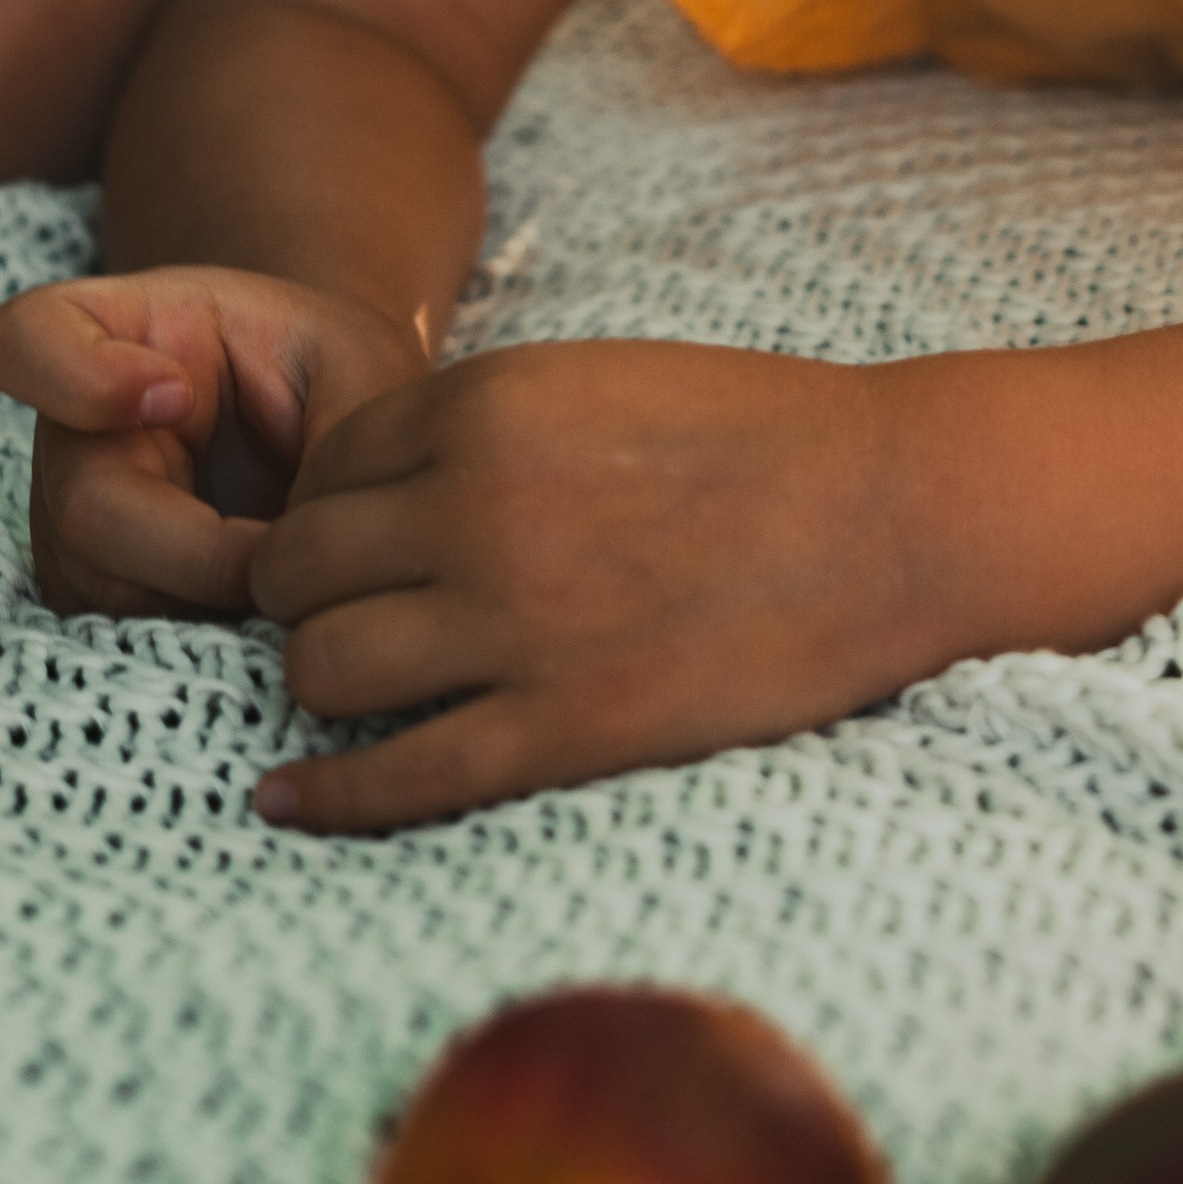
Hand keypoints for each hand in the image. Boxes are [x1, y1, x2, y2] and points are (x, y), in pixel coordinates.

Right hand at [0, 266, 426, 619]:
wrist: (328, 433)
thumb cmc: (336, 380)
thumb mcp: (359, 369)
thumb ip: (340, 434)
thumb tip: (297, 554)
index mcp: (120, 337)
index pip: (26, 341)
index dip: (79, 376)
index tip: (177, 393)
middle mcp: (72, 440)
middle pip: (87, 512)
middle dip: (206, 551)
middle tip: (294, 551)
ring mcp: (71, 533)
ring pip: (114, 600)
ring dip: (218, 606)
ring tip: (300, 580)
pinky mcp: (100, 608)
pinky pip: (136, 648)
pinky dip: (212, 643)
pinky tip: (272, 617)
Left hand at [248, 339, 938, 832]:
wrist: (895, 514)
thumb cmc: (763, 438)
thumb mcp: (602, 381)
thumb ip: (488, 426)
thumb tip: (378, 496)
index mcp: (490, 404)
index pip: (326, 467)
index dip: (328, 509)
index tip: (355, 544)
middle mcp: (478, 506)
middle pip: (297, 568)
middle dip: (304, 594)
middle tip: (343, 615)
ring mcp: (516, 623)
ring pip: (322, 667)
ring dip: (323, 681)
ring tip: (357, 688)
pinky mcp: (562, 728)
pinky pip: (394, 776)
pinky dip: (326, 796)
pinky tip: (288, 802)